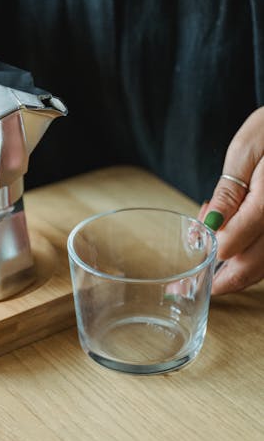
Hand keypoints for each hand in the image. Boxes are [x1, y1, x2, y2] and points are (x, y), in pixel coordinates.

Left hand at [199, 107, 263, 294]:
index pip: (235, 245)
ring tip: (205, 256)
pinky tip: (228, 238)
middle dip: (221, 282)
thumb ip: (230, 193)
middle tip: (188, 287)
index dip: (209, 261)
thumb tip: (211, 228)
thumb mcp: (245, 152)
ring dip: (234, 268)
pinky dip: (249, 253)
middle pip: (254, 267)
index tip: (185, 272)